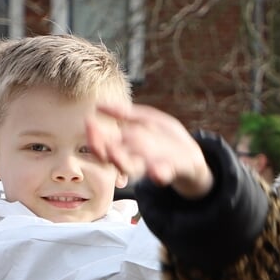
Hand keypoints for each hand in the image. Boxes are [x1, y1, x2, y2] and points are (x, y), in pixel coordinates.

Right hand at [88, 102, 212, 198]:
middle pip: (115, 159)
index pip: (106, 147)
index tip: (88, 123)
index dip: (95, 138)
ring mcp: (153, 166)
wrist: (191, 155)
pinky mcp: (173, 170)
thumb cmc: (164, 138)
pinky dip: (160, 174)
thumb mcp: (146, 120)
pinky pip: (165, 174)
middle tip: (96, 140)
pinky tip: (156, 171)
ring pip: (134, 168)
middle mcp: (136, 161)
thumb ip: (125, 114)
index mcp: (128, 149)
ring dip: (123, 162)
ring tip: (114, 152)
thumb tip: (98, 106)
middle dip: (104, 150)